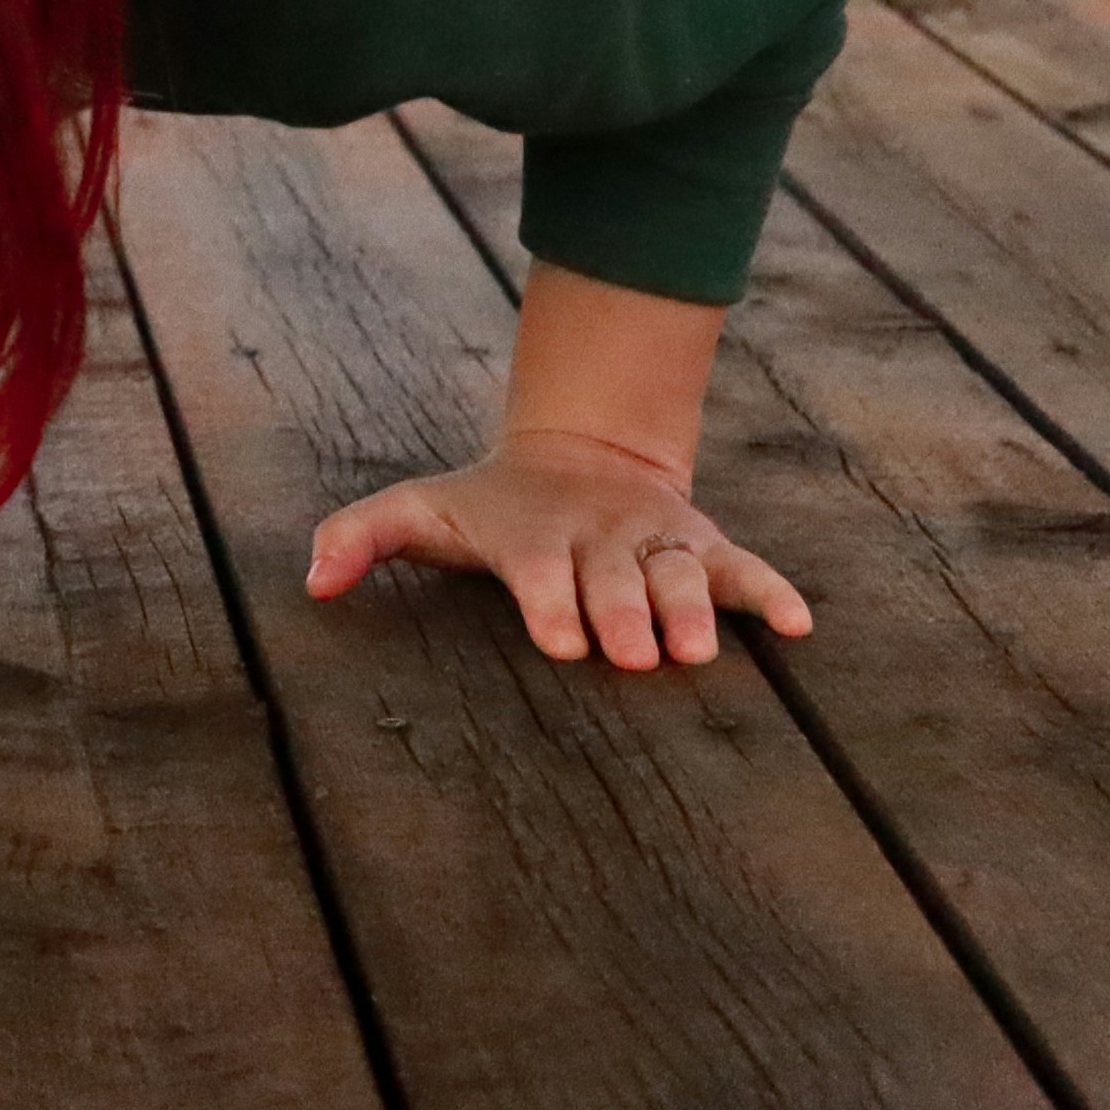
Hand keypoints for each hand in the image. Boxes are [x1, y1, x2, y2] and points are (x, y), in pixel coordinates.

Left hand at [304, 432, 811, 673]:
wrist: (579, 454)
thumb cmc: (490, 508)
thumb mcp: (423, 509)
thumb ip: (362, 535)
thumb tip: (310, 581)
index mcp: (535, 537)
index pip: (540, 570)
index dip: (551, 601)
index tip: (561, 639)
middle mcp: (600, 540)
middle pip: (614, 579)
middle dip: (622, 613)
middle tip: (632, 655)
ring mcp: (654, 543)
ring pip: (679, 575)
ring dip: (692, 609)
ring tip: (700, 651)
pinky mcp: (699, 547)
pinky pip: (740, 569)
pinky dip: (771, 592)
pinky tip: (800, 627)